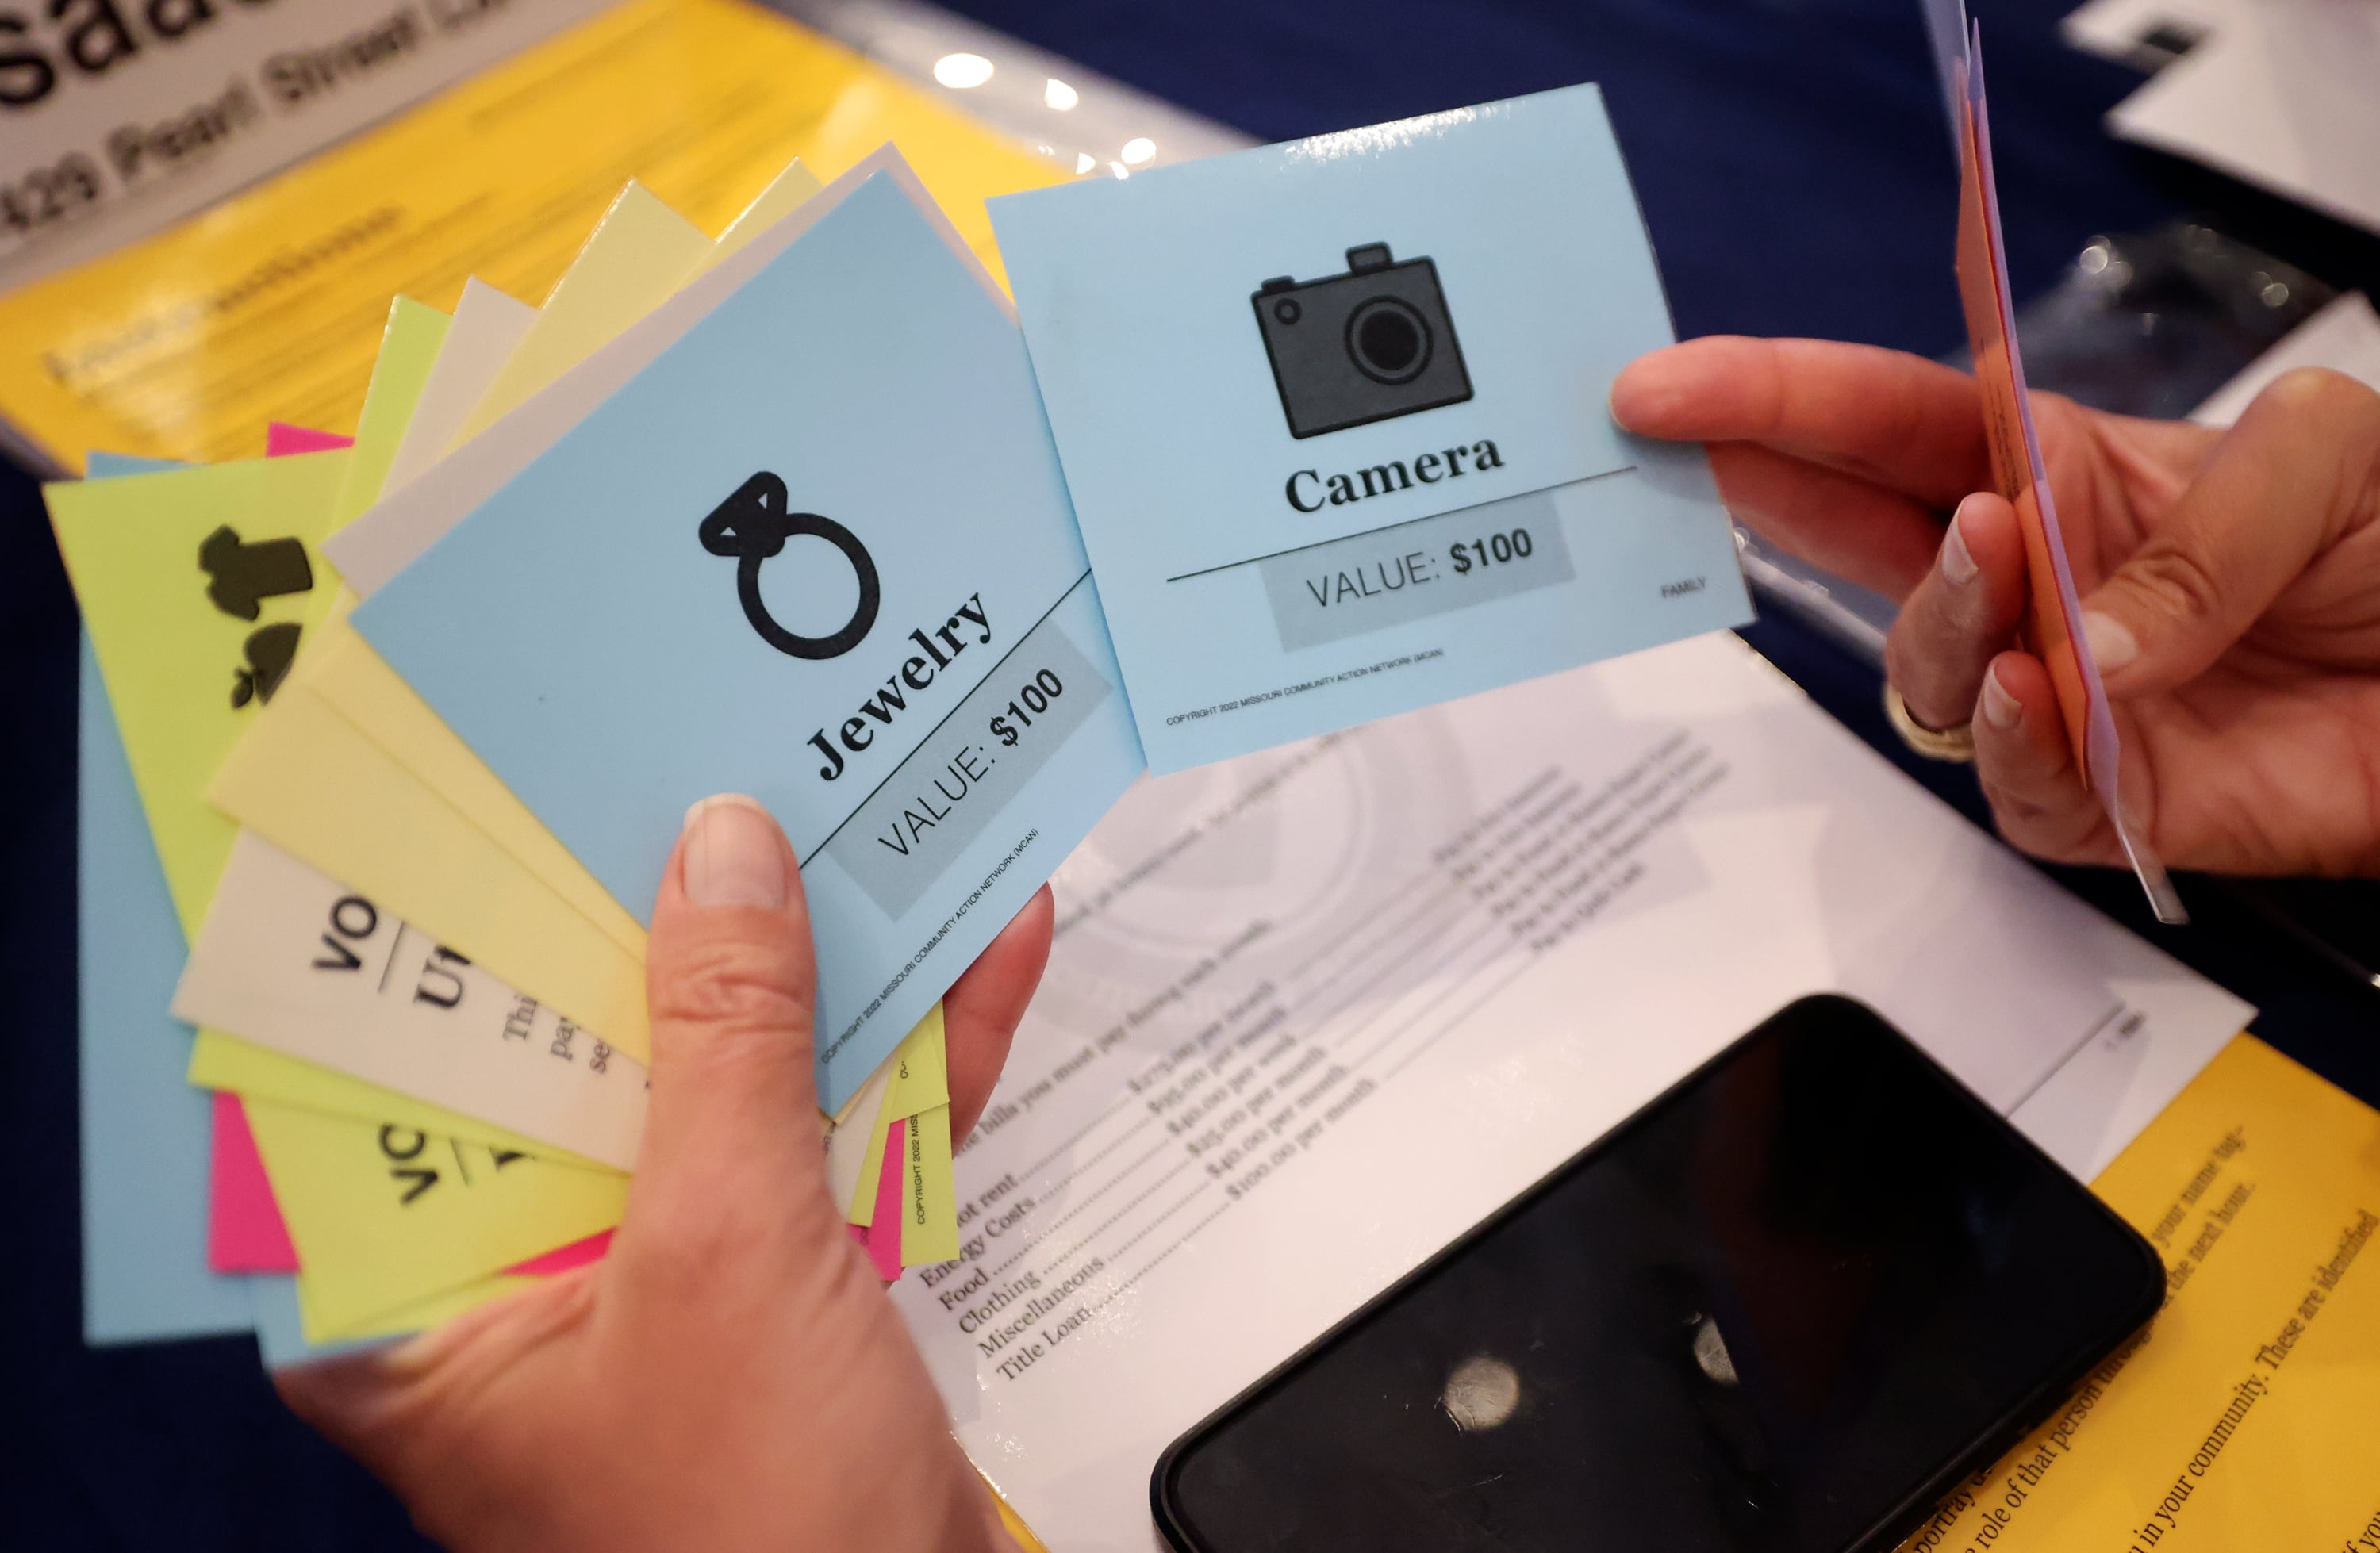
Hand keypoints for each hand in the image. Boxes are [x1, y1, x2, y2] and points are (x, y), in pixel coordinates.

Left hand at [277, 794, 1052, 1551]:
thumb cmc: (756, 1539)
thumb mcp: (725, 1257)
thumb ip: (725, 1045)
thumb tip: (723, 856)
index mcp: (426, 1307)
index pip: (393, 1074)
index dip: (444, 926)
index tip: (495, 792)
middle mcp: (532, 1281)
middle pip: (583, 1052)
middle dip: (662, 913)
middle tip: (705, 760)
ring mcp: (673, 1277)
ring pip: (730, 1081)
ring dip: (815, 966)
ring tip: (864, 812)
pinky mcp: (791, 1285)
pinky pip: (840, 1140)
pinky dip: (914, 1055)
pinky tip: (985, 946)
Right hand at [1613, 336, 2379, 877]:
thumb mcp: (2324, 457)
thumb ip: (2192, 533)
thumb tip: (2081, 642)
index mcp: (2064, 466)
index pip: (1891, 422)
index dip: (1773, 399)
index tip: (1667, 389)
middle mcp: (2032, 576)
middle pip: (1857, 533)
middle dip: (1762, 487)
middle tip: (1696, 455)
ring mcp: (2050, 688)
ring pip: (1925, 662)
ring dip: (1941, 610)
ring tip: (1998, 555)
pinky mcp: (2094, 795)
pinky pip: (2009, 778)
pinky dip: (2013, 738)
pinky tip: (2040, 693)